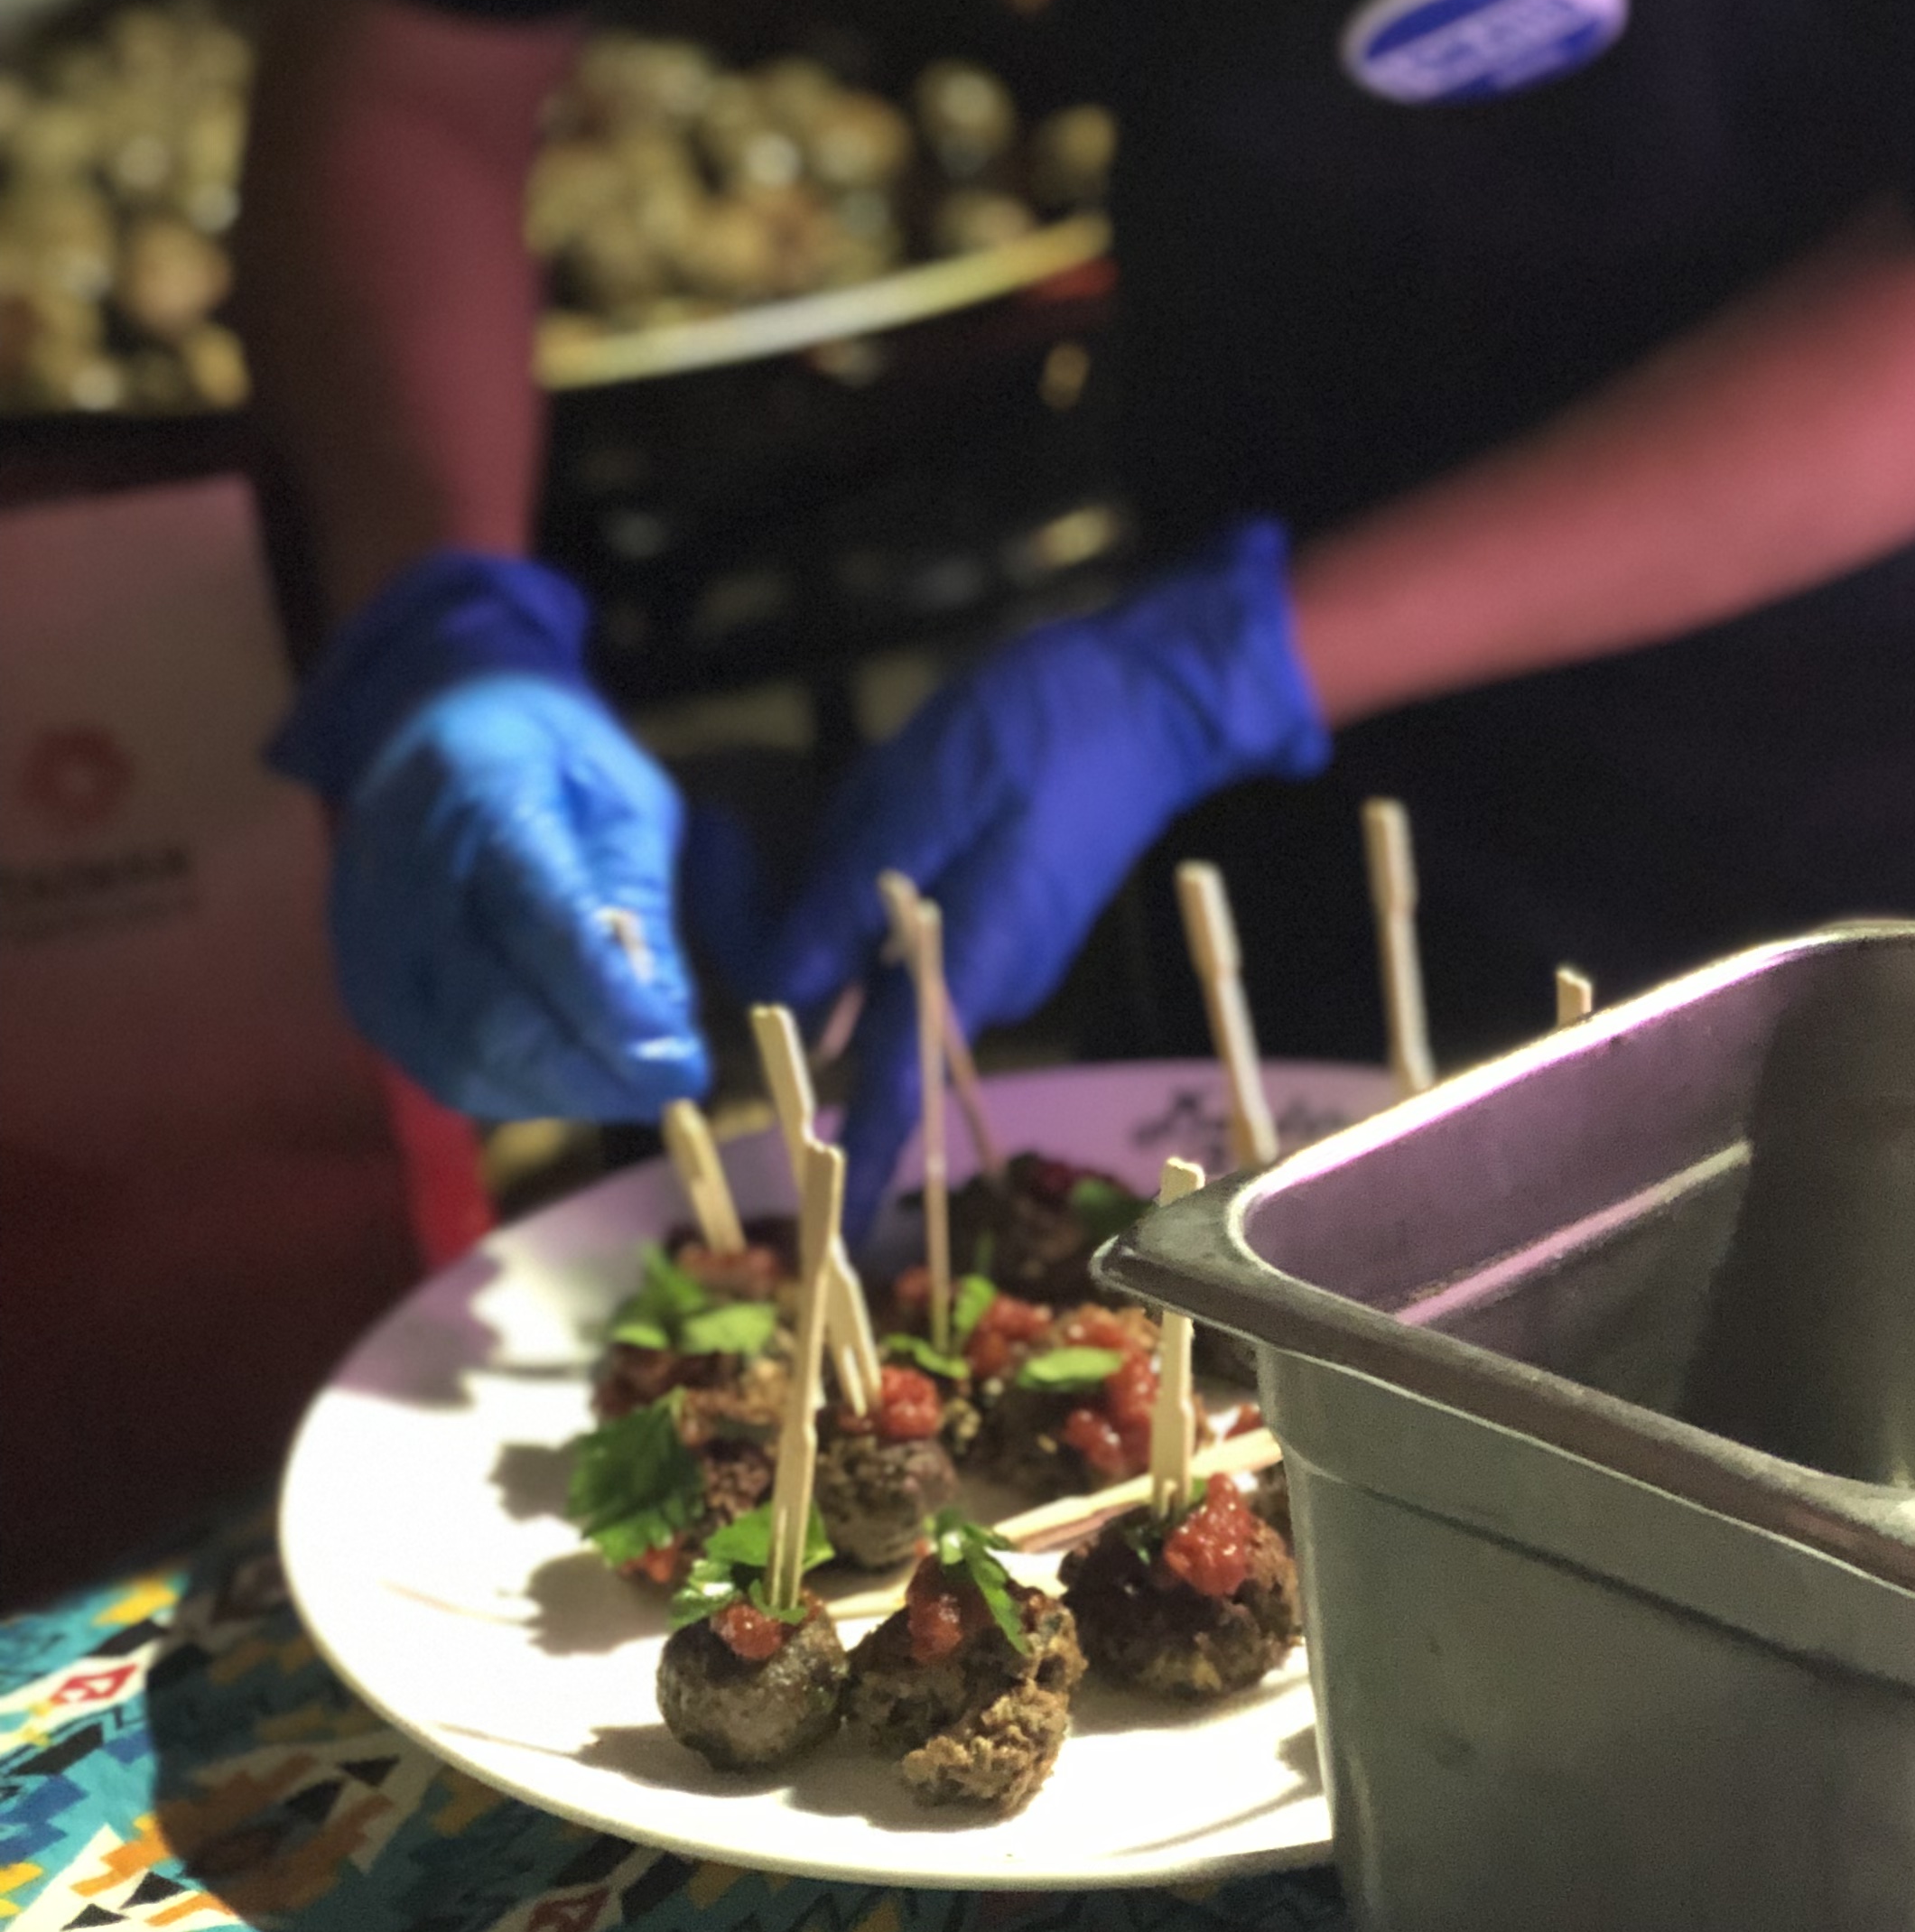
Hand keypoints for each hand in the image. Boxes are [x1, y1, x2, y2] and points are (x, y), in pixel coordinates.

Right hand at [270, 552, 708, 1120]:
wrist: (429, 717)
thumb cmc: (548, 752)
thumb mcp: (623, 799)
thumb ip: (640, 902)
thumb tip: (669, 1018)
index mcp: (482, 799)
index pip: (544, 930)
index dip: (614, 1010)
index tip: (683, 1062)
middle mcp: (407, 875)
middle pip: (491, 1012)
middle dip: (589, 1070)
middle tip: (668, 1090)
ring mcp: (370, 935)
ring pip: (454, 1054)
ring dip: (551, 1091)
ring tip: (626, 1088)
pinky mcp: (359, 979)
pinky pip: (428, 1059)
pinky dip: (503, 1087)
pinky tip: (563, 1080)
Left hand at [736, 525, 1326, 1238]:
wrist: (1157, 693)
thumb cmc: (1037, 733)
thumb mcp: (915, 801)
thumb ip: (844, 906)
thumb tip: (780, 1002)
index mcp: (971, 967)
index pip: (900, 1091)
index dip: (858, 1163)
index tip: (830, 1238)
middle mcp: (992, 982)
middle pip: (871, 1014)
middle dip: (804, 961)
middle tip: (740, 852)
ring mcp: (1008, 949)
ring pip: (890, 962)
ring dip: (843, 907)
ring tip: (848, 800)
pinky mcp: (1013, 916)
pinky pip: (921, 927)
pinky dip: (882, 886)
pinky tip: (887, 806)